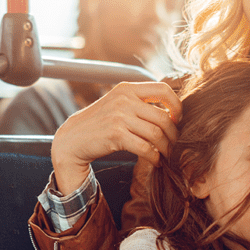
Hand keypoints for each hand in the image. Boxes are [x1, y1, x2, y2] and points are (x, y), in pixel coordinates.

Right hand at [51, 81, 180, 193]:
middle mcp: (124, 99)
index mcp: (127, 88)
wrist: (73, 139)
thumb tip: (171, 110)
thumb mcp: (117, 104)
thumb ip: (139, 102)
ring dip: (166, 148)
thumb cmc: (99, 124)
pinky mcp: (116, 135)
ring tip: (166, 155)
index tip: (177, 119)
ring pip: (156, 134)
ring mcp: (119, 117)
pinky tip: (155, 161)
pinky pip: (145, 147)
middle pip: (163, 117)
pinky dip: (154, 157)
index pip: (163, 89)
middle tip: (174, 145)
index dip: (176, 105)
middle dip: (173, 134)